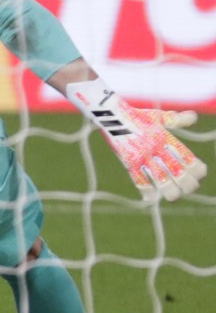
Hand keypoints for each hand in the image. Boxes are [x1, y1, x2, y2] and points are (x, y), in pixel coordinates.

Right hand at [65, 80, 205, 201]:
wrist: (111, 114)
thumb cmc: (136, 115)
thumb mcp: (158, 116)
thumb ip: (176, 119)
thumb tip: (193, 117)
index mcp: (165, 137)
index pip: (185, 156)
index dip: (196, 168)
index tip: (200, 174)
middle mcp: (155, 147)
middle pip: (175, 170)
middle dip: (186, 183)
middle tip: (190, 188)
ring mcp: (141, 155)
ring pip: (159, 177)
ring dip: (168, 190)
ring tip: (173, 196)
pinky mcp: (128, 160)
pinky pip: (138, 178)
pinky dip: (145, 189)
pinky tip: (150, 198)